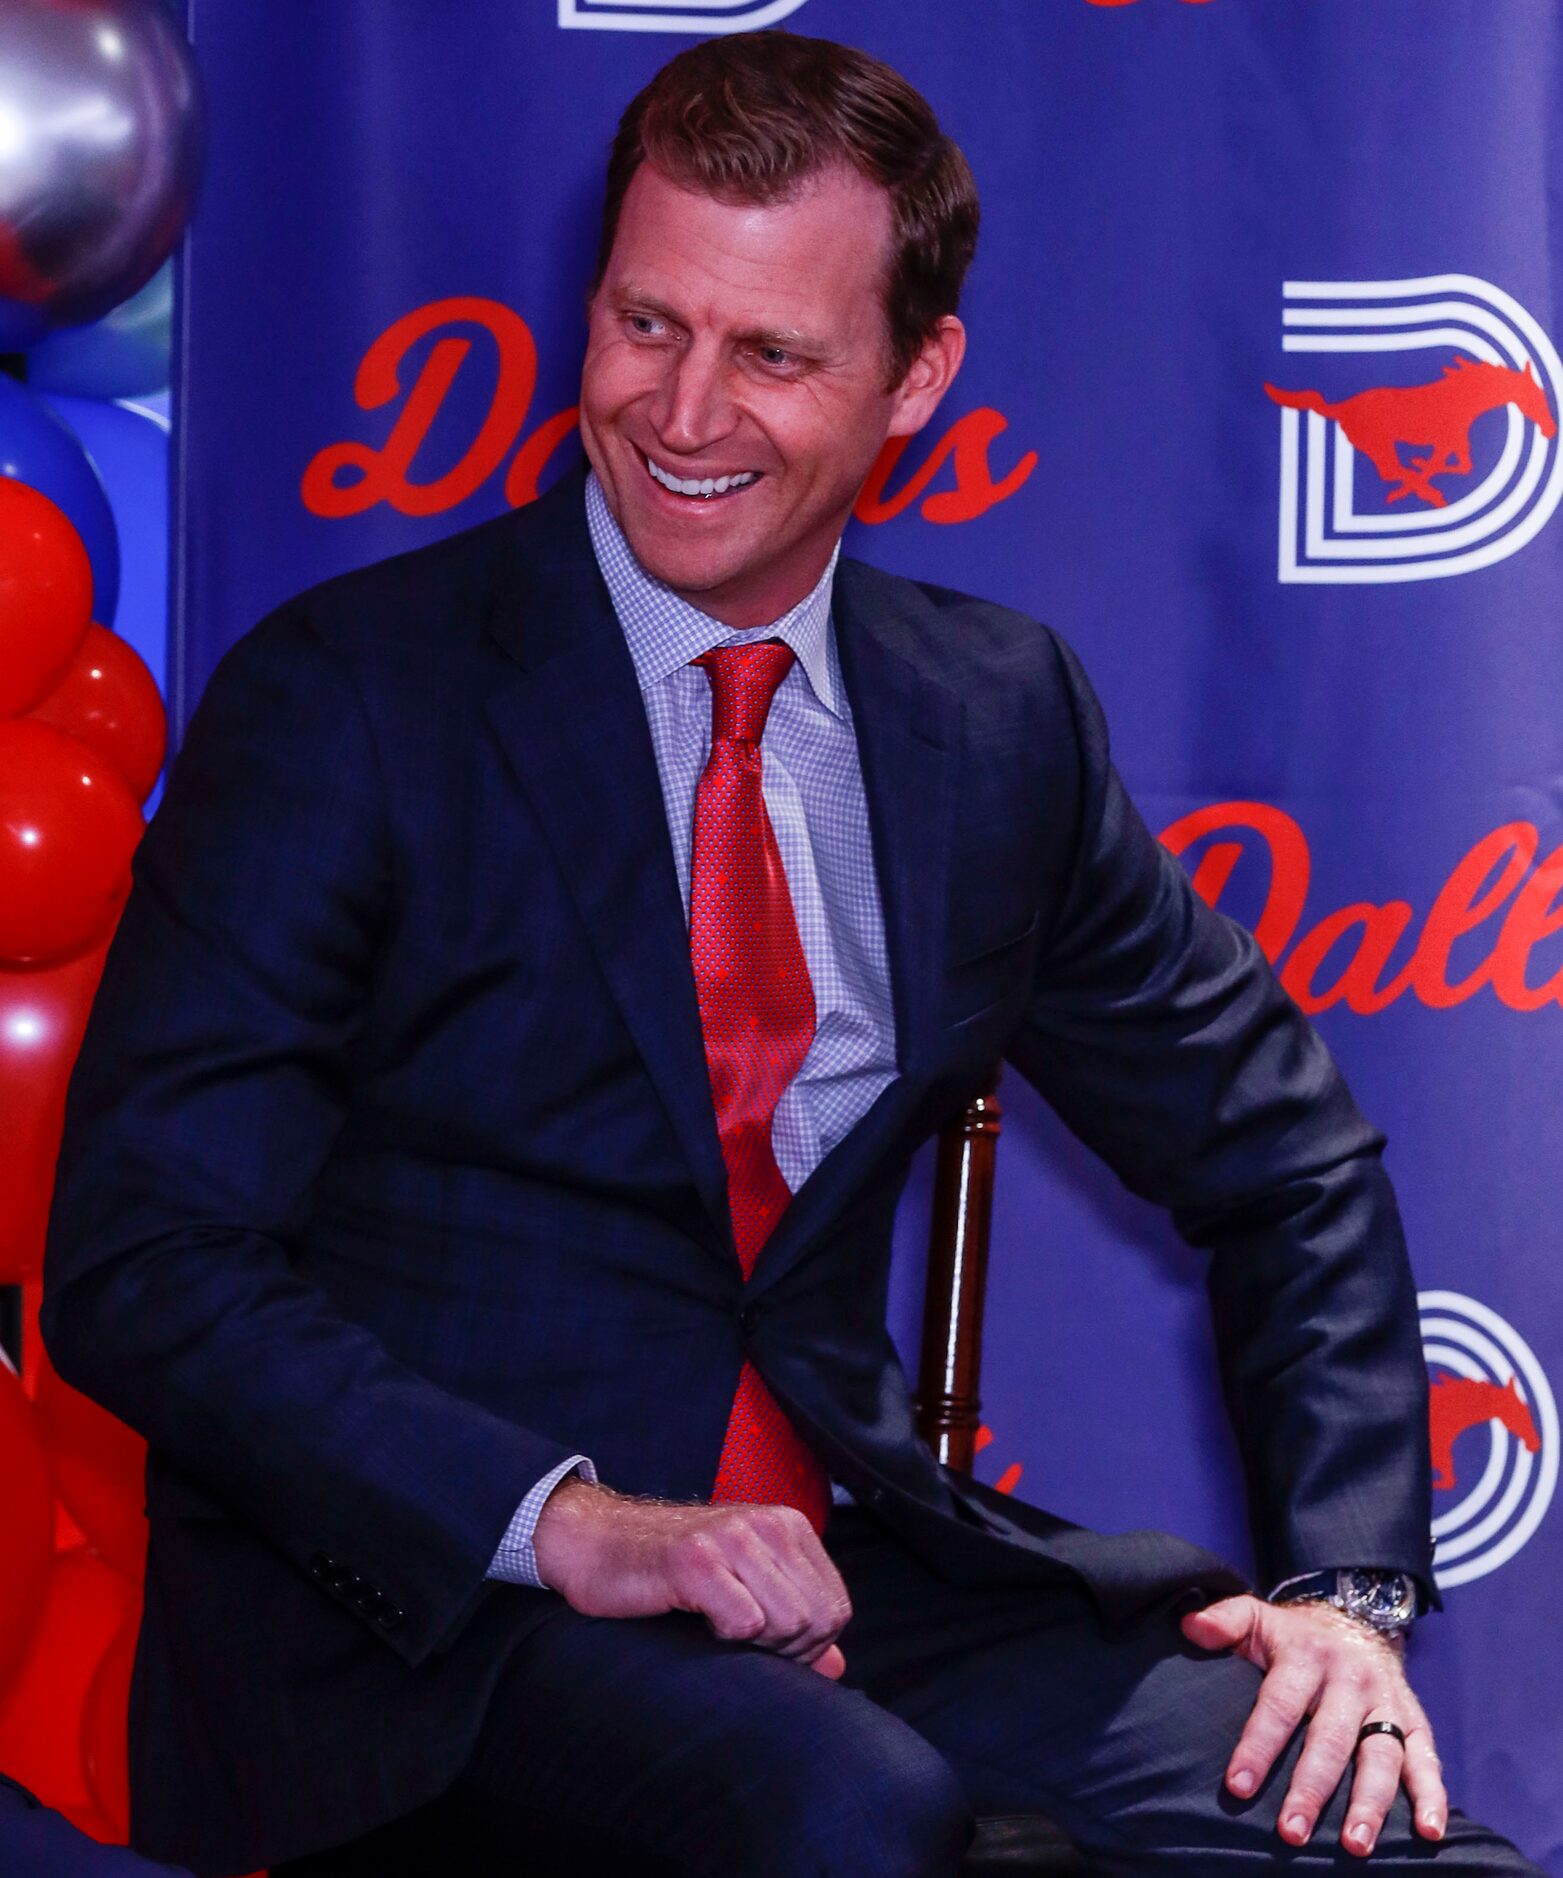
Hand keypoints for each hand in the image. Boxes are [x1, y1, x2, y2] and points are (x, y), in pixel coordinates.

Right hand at [532, 1478, 850, 1677]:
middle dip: (784, 1651)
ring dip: (755, 1645)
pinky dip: (724, 1639)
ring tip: (717, 1627)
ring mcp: (732, 1539)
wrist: (597, 1542)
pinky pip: (744, 1623)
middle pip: (818, 1620)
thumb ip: (792, 1621)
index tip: (765, 1643)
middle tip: (737, 1640)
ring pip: (788, 1622)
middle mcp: (767, 1524)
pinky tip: (697, 1620)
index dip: (808, 1645)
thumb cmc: (671, 1571)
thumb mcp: (743, 1586)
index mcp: (788, 1526)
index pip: (836, 1608)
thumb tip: (838, 1667)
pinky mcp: (696, 1561)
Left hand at [1180, 1594, 1446, 1857]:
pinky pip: (1427, 1759)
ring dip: (1370, 1803)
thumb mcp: (1257, 1617)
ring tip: (1354, 1845)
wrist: (1355, 1623)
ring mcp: (1386, 1702)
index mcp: (1306, 1656)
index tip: (1238, 1786)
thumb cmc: (1292, 1637)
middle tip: (1291, 1832)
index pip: (1279, 1704)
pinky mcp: (1414, 1721)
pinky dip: (1432, 1795)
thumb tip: (1189, 1625)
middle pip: (1331, 1738)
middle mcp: (1350, 1679)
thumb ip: (1224, 1620)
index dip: (1259, 1745)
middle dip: (1311, 1788)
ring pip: (1381, 1755)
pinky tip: (1430, 1832)